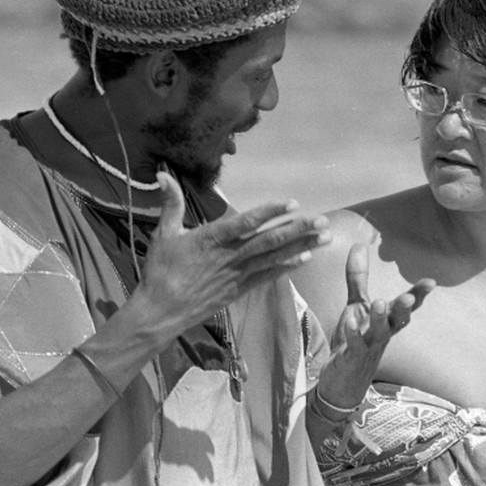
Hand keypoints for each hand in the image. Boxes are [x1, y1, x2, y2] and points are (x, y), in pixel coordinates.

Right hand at [133, 172, 330, 332]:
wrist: (160, 312)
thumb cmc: (160, 271)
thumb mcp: (163, 234)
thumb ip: (170, 203)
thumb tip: (162, 173)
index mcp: (212, 238)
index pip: (246, 222)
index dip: (270, 212)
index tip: (292, 203)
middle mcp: (230, 256)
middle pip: (269, 240)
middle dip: (298, 229)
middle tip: (322, 220)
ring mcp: (237, 274)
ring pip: (274, 257)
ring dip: (301, 246)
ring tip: (325, 237)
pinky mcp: (240, 290)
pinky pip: (268, 276)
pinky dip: (287, 266)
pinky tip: (306, 258)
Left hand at [315, 243, 433, 409]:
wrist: (341, 381)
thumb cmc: (354, 340)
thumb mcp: (356, 306)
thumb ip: (358, 278)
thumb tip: (359, 245)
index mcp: (387, 320)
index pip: (406, 307)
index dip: (419, 295)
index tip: (431, 282)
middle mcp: (383, 333)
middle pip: (399, 321)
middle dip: (404, 309)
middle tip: (409, 297)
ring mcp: (369, 347)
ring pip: (379, 333)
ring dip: (380, 318)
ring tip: (380, 302)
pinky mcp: (352, 358)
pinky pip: (355, 346)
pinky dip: (353, 334)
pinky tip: (349, 322)